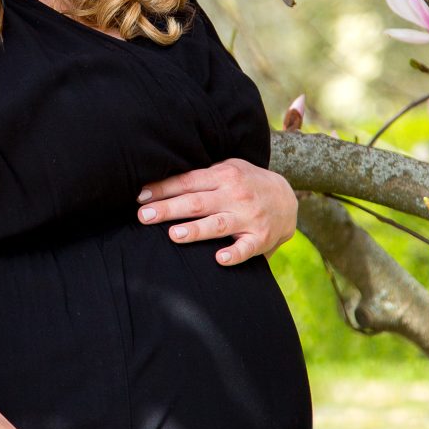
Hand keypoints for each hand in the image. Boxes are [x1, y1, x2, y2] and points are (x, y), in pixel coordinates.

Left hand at [135, 159, 297, 265]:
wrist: (287, 198)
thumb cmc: (246, 183)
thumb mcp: (227, 169)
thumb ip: (201, 176)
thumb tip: (161, 184)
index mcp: (223, 176)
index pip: (188, 182)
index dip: (163, 189)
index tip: (140, 197)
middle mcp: (235, 195)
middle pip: (197, 202)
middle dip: (169, 209)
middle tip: (144, 216)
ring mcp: (248, 217)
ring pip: (218, 224)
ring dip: (195, 230)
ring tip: (173, 235)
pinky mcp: (260, 238)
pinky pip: (246, 248)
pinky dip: (234, 253)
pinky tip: (219, 258)